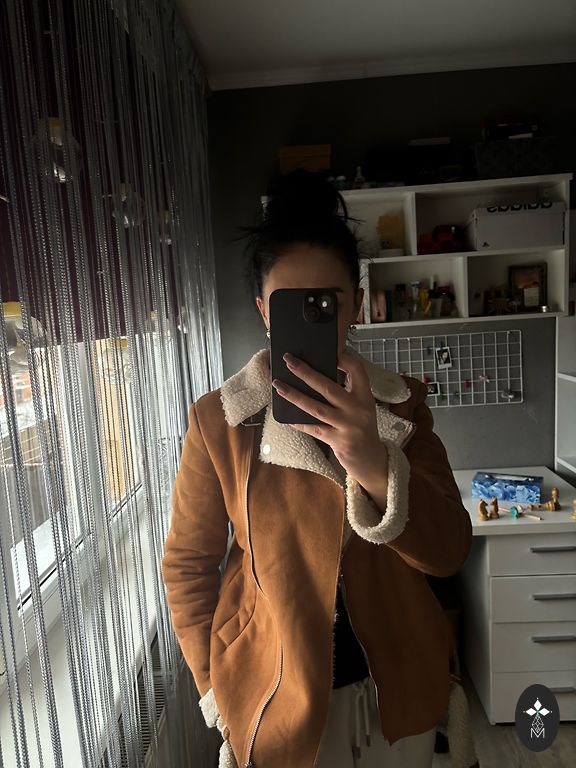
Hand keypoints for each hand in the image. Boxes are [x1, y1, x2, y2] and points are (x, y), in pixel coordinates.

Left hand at [272, 351, 388, 496]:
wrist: (371, 459)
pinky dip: (299, 422)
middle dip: (306, 372)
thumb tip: (316, 376)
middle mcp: (358, 410)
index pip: (358, 370)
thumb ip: (346, 392)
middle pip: (328, 387)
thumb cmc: (362, 429)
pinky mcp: (338, 441)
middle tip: (288, 360)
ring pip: (316, 408)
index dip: (344, 359)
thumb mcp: (362, 407)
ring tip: (278, 386)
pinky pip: (313, 429)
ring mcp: (348, 426)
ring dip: (295, 396)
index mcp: (365, 397)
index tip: (330, 351)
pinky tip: (286, 417)